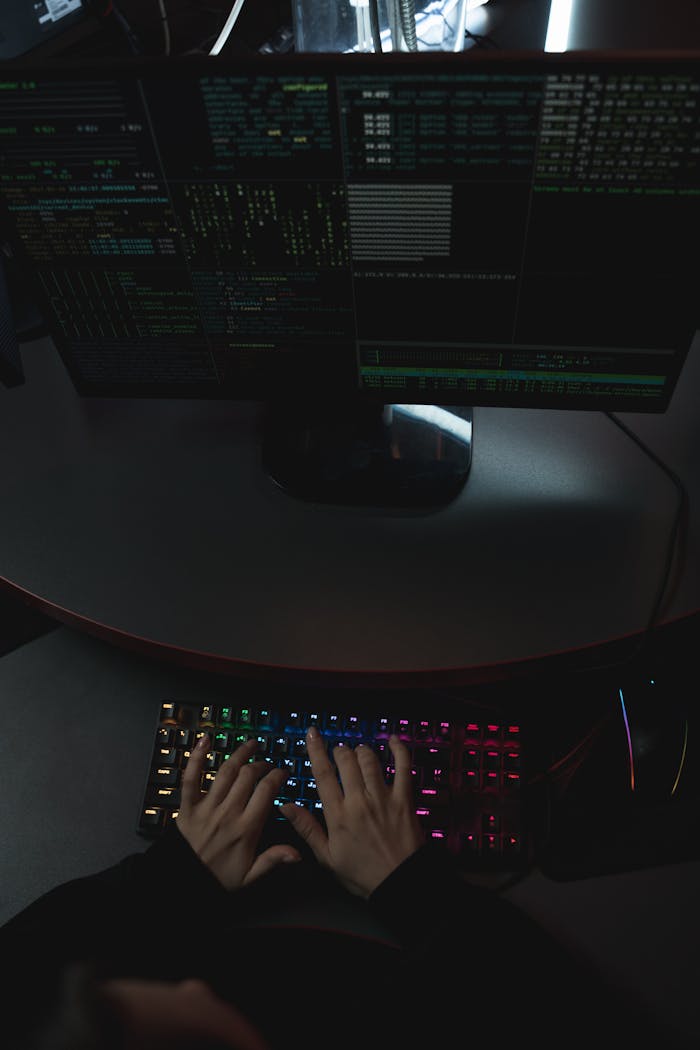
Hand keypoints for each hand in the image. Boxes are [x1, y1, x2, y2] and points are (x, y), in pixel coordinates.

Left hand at [176, 735, 300, 890]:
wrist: (183, 882)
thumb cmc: (216, 879)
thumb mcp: (249, 876)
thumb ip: (273, 860)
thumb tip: (297, 853)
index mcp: (245, 829)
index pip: (266, 791)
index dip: (277, 776)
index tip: (283, 772)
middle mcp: (228, 813)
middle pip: (249, 776)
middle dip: (262, 764)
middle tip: (268, 763)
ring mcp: (207, 807)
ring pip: (226, 772)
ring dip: (240, 754)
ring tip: (251, 744)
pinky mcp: (188, 805)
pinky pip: (191, 777)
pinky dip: (196, 757)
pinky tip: (205, 740)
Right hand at [280, 728, 424, 897]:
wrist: (400, 883)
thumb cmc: (363, 874)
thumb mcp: (327, 857)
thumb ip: (307, 828)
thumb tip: (285, 806)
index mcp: (338, 814)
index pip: (323, 773)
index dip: (316, 750)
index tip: (312, 734)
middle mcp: (359, 801)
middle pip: (346, 761)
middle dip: (340, 751)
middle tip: (339, 753)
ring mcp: (383, 797)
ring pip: (370, 760)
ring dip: (362, 751)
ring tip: (358, 752)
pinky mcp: (404, 798)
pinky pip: (403, 766)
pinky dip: (399, 750)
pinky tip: (393, 740)